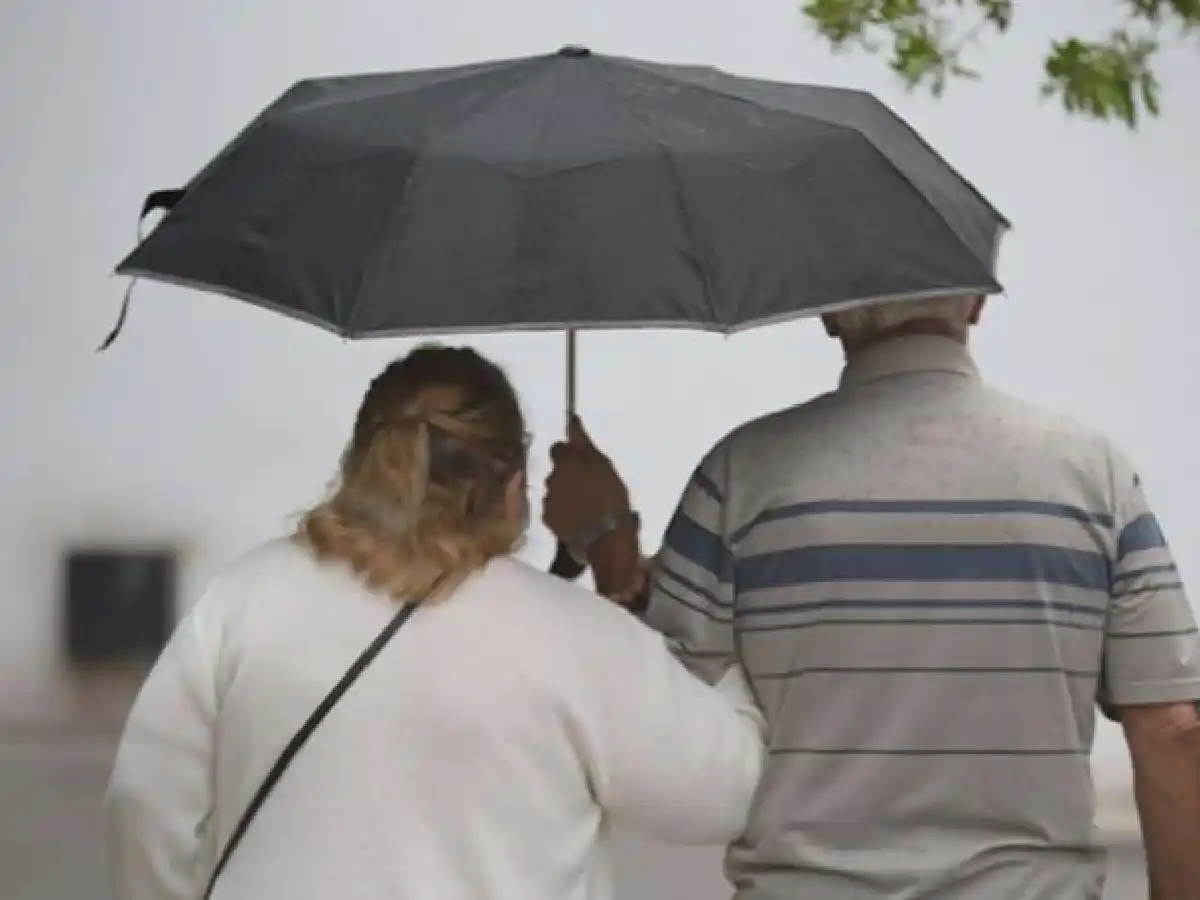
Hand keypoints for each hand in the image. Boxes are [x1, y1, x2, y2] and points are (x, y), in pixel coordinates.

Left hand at [543, 415, 630, 541]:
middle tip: (585, 483)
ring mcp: (548, 498)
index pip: (558, 447)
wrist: (604, 536)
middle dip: (566, 472)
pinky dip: (562, 509)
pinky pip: (553, 507)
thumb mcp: (604, 465)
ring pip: (554, 488)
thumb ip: (584, 444)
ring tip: (582, 502)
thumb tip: (572, 420)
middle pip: (556, 469)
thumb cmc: (611, 497)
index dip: (568, 451)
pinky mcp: (547, 517)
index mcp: (567, 461)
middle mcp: (552, 476)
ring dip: (564, 491)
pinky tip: (575, 516)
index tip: (579, 457)